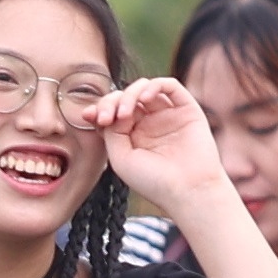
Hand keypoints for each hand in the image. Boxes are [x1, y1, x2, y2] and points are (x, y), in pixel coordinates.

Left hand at [94, 75, 234, 229]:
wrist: (188, 192)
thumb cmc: (154, 182)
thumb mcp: (120, 158)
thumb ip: (111, 131)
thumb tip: (113, 111)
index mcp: (132, 137)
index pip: (112, 112)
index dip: (99, 108)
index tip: (89, 116)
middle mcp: (150, 124)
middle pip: (125, 97)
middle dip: (110, 102)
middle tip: (106, 118)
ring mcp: (168, 116)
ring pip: (144, 88)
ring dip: (129, 94)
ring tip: (124, 113)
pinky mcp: (187, 110)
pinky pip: (169, 86)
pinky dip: (154, 85)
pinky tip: (144, 99)